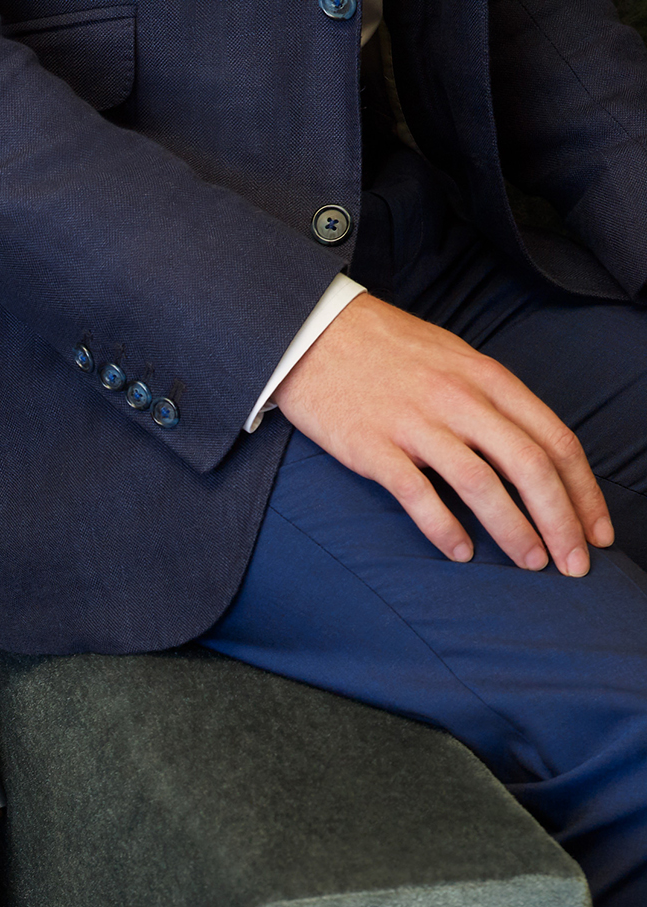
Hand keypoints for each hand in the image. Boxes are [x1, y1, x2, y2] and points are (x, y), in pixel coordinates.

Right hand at [272, 294, 611, 575]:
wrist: (314, 335)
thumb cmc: (386, 350)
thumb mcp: (455, 360)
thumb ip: (492, 401)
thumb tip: (528, 448)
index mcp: (488, 379)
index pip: (555, 441)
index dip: (584, 492)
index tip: (597, 531)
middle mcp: (460, 400)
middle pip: (529, 467)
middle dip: (560, 521)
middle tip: (574, 565)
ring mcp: (416, 424)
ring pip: (481, 484)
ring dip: (513, 530)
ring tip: (530, 564)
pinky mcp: (373, 447)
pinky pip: (417, 494)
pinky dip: (443, 527)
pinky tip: (460, 553)